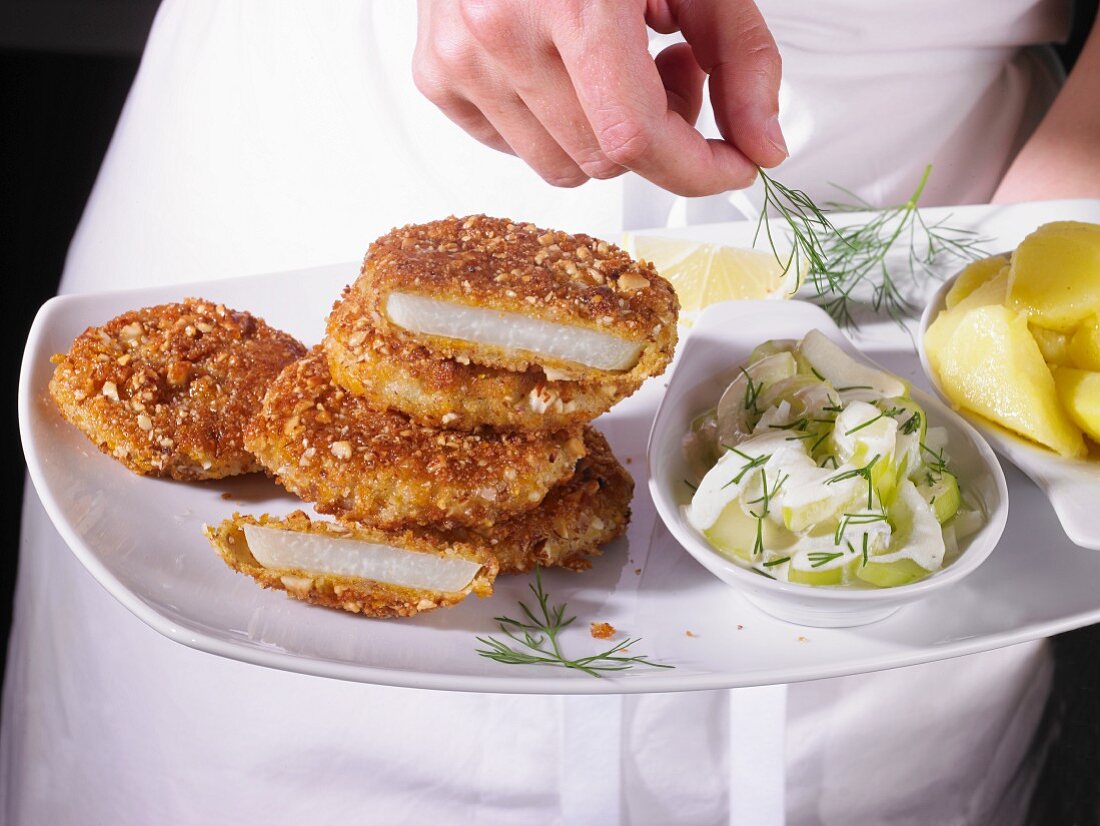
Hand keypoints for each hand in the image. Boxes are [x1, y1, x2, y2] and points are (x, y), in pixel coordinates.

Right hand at [413, 0, 785, 196]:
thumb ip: (740, 56)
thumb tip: (762, 144)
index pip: (635, 140)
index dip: (696, 169)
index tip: (729, 166)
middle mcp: (501, 31)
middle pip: (603, 160)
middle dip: (658, 134)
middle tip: (670, 66)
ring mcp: (459, 57)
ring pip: (559, 166)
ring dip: (605, 135)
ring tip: (617, 62)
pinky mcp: (436, 74)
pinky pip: (512, 147)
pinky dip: (553, 123)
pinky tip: (566, 66)